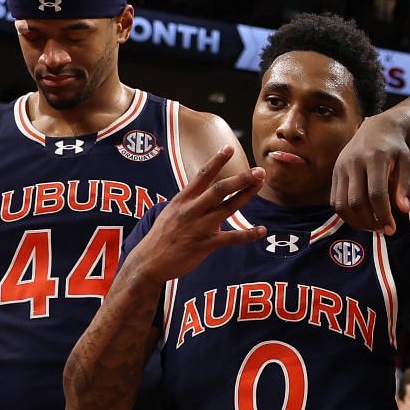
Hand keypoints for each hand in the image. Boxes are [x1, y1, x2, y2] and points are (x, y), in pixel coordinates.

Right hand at [127, 146, 266, 281]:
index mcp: (183, 199)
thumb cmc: (162, 235)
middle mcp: (191, 210)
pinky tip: (261, 230)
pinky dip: (248, 234)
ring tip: (260, 185)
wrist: (148, 262)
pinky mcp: (204, 245)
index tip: (230, 148)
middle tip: (259, 171)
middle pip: (220, 189)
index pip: (202, 175)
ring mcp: (199, 227)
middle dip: (241, 179)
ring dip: (246, 196)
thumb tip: (210, 196)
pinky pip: (231, 238)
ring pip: (228, 208)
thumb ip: (192, 202)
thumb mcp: (172, 212)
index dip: (217, 161)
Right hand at [331, 116, 409, 233]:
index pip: (376, 194)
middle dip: (370, 221)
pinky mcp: (334, 173)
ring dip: (356, 221)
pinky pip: (334, 200)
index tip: (392, 228)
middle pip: (356, 201)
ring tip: (372, 227)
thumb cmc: (396, 148)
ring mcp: (341, 167)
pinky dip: (346, 214)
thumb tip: (402, 210)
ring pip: (341, 204)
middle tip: (383, 230)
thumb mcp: (407, 162)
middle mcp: (354, 162)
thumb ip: (405, 185)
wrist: (377, 128)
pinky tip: (360, 219)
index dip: (383, 214)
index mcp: (375, 158)